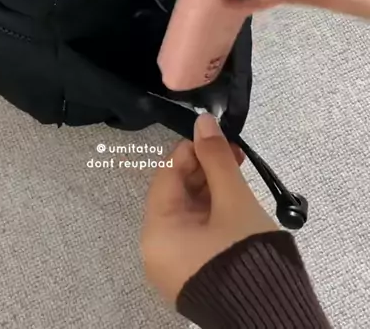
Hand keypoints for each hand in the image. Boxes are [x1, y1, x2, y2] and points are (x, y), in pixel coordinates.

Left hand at [141, 113, 276, 303]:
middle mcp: (157, 250)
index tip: (219, 137)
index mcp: (157, 232)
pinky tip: (236, 199)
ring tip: (240, 174)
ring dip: (212, 189)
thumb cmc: (245, 254)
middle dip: (205, 169)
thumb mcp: (233, 200)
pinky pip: (196, 232)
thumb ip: (217, 158)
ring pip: (188, 212)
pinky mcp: (194, 274)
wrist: (272, 316)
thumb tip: (203, 120)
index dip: (192, 150)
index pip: (167, 175)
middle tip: (236, 154)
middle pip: (176, 193)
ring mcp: (175, 265)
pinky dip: (213, 213)